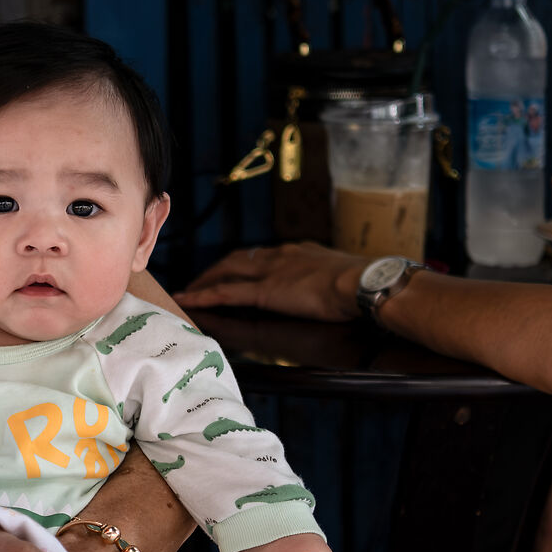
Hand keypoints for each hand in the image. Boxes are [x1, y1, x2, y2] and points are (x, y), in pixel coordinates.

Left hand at [178, 242, 367, 322]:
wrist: (362, 281)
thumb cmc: (360, 282)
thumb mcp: (342, 274)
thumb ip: (329, 278)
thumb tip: (334, 287)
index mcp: (298, 252)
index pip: (263, 255)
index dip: (245, 263)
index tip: (234, 270)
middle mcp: (280, 256)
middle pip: (238, 259)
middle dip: (217, 269)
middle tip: (201, 281)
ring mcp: (270, 272)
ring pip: (227, 272)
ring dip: (206, 280)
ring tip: (190, 292)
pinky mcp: (265, 291)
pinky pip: (226, 292)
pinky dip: (205, 296)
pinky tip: (188, 300)